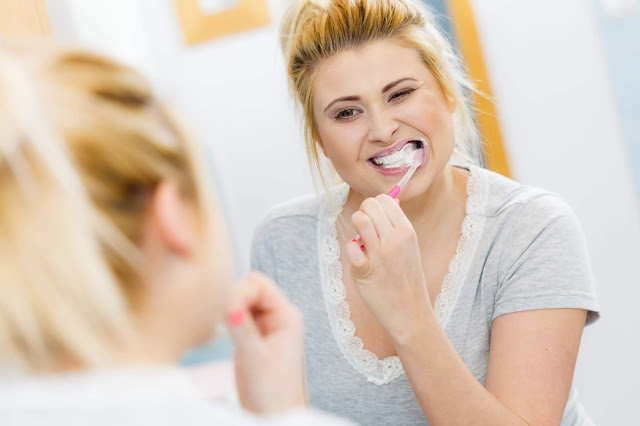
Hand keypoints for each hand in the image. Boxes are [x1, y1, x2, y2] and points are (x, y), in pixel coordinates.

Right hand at [225, 271, 306, 413]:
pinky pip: (236, 314)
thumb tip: (229, 305)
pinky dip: (227, 317)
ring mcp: (264, 324)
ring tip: (224, 327)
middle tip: (224, 319)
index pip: (260, 284)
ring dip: (229, 307)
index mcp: (286, 316)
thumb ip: (242, 328)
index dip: (240, 292)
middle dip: (234, 297)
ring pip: (241, 299)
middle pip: (250, 287)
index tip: (227, 311)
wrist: (274, 415)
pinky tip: (224, 331)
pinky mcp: (251, 334)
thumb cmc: (274, 392)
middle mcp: (277, 316)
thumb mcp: (255, 358)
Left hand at [345, 194, 431, 340]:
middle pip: (370, 205)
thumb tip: (389, 199)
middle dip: (363, 213)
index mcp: (407, 231)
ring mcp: (380, 254)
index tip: (374, 219)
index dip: (374, 206)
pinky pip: (351, 246)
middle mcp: (395, 239)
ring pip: (360, 220)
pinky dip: (352, 249)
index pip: (384, 199)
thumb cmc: (406, 277)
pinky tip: (359, 258)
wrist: (409, 312)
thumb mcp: (410, 247)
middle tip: (365, 230)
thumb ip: (397, 225)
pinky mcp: (364, 270)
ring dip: (355, 226)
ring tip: (361, 240)